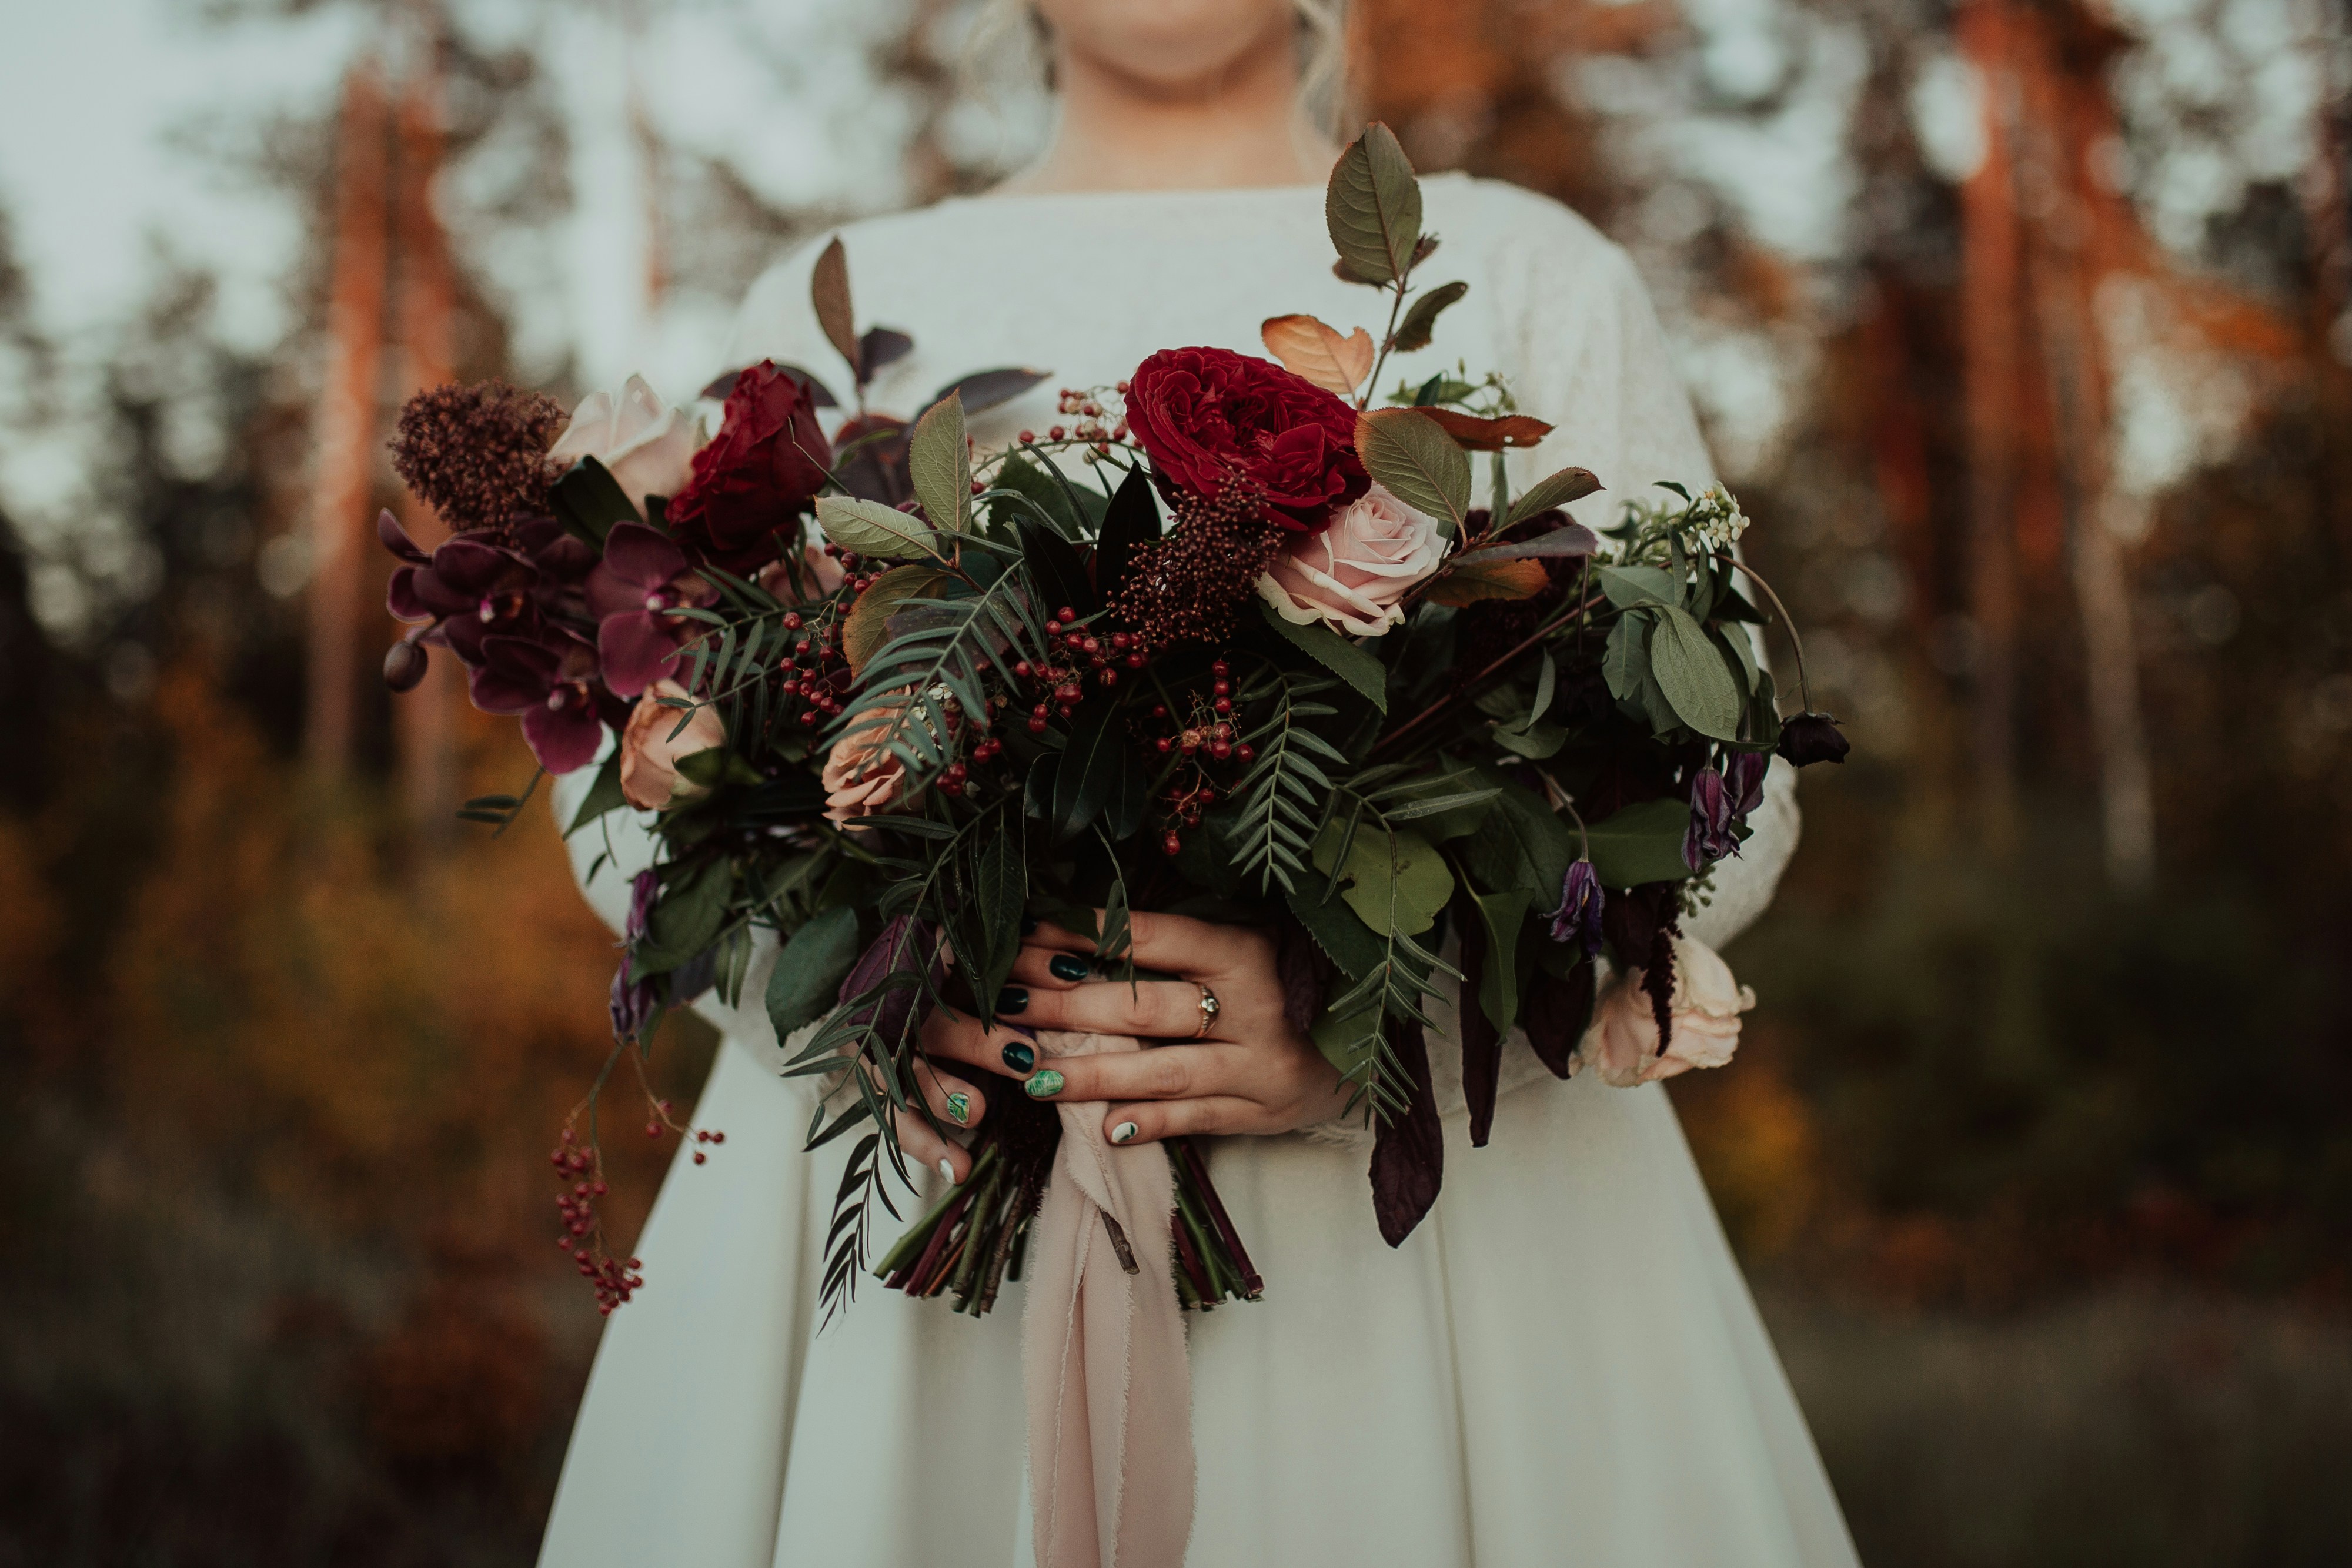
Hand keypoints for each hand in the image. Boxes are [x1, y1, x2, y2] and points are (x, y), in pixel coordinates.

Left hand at [912, 910, 1347, 1165]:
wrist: (1367, 1044)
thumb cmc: (1287, 984)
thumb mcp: (1246, 945)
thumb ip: (1179, 945)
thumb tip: (1078, 932)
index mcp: (1245, 949)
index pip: (1154, 936)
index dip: (1088, 932)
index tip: (1028, 930)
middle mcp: (1255, 1005)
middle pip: (1146, 1006)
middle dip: (1068, 1004)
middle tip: (1008, 1002)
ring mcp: (1259, 1064)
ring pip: (1164, 1070)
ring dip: (1093, 1073)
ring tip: (1035, 1074)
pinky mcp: (1262, 1112)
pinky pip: (1197, 1120)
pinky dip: (1150, 1124)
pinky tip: (1103, 1129)